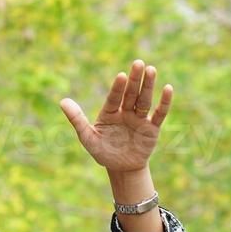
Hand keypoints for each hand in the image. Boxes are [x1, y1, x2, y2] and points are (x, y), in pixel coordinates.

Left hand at [59, 59, 172, 173]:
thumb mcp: (88, 138)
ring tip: (151, 70)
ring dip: (148, 86)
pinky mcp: (152, 128)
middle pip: (131, 94)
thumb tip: (62, 101)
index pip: (114, 97)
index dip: (118, 88)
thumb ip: (77, 119)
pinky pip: (159, 114)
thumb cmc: (103, 152)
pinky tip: (168, 88)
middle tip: (139, 63)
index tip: (121, 75)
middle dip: (135, 80)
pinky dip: (164, 102)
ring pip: (144, 100)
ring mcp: (139, 119)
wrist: (121, 168)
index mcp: (109, 112)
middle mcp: (125, 112)